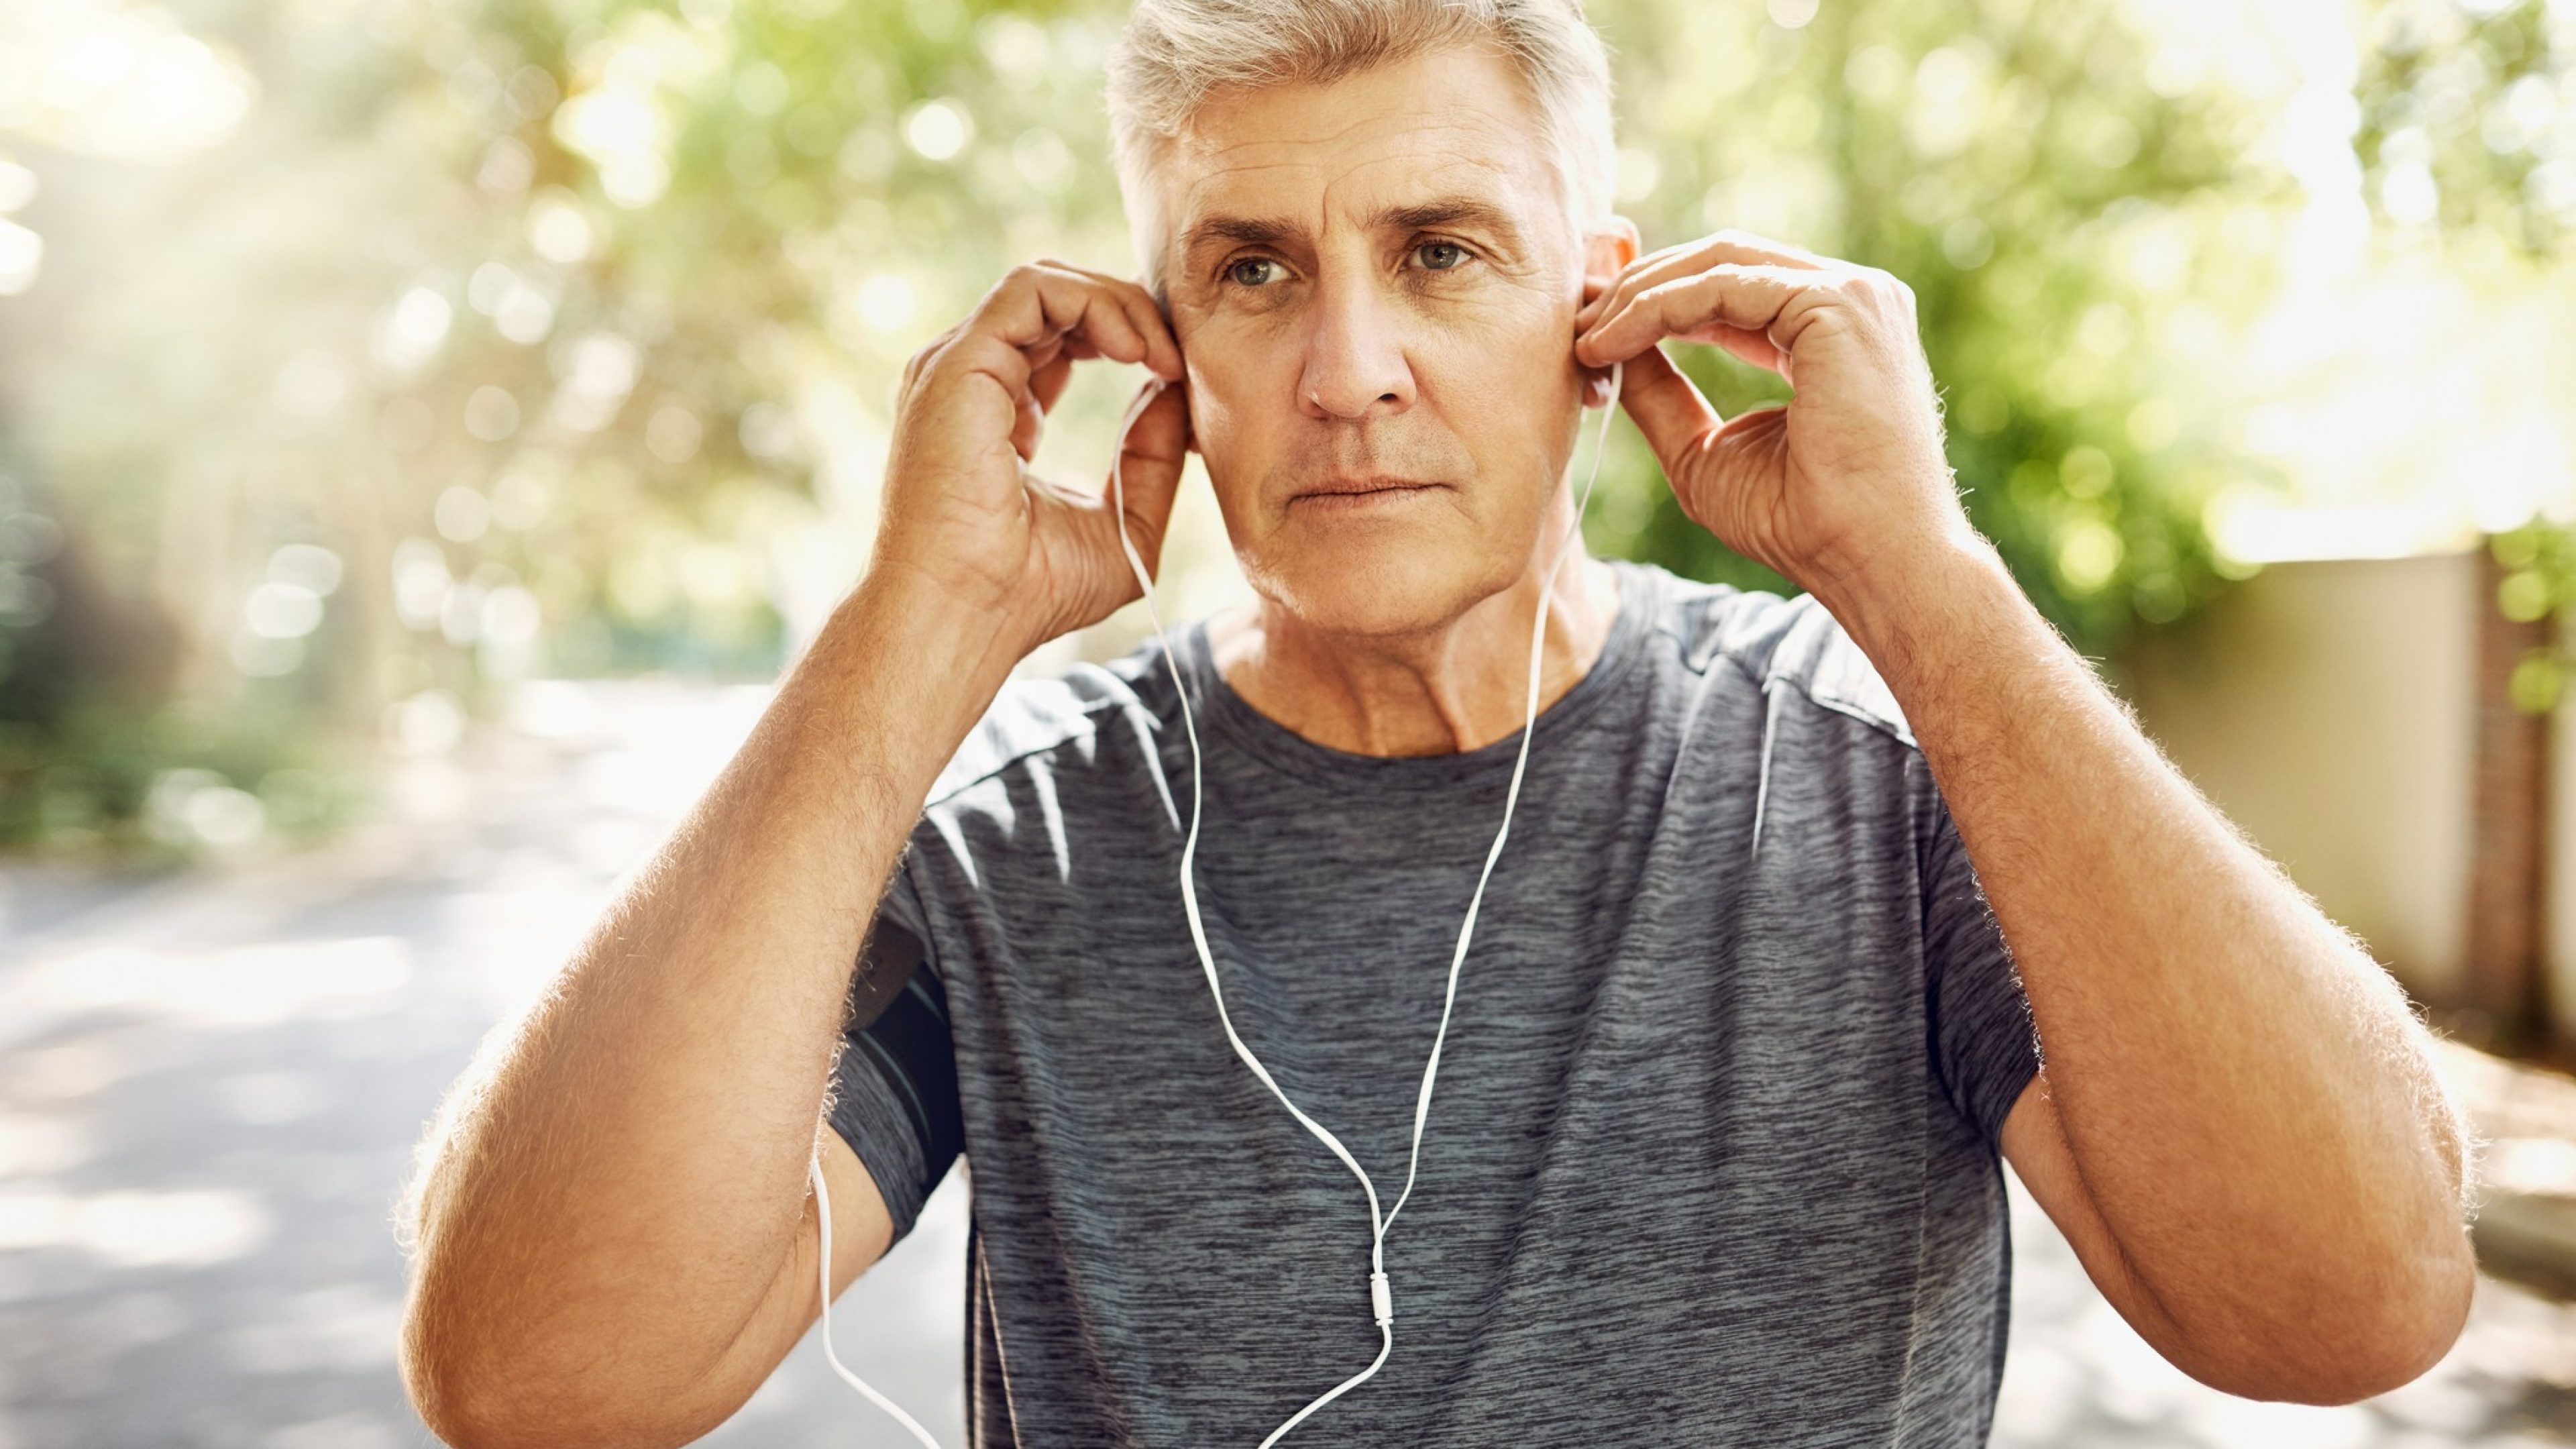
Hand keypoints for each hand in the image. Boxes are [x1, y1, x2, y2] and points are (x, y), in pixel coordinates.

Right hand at [871, 259, 1190, 656]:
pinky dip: (1096, 305)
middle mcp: (974, 379)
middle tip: (1182, 361)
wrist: (966, 615)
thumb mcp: (1122, 524)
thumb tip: (1176, 390)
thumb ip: (1151, 458)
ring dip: (1122, 305)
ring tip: (1165, 357)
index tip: (1181, 377)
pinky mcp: (960, 361)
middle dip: (1133, 314)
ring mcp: (960, 366)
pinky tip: (1135, 352)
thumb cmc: (1030, 593)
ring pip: (1050, 284)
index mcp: (1001, 410)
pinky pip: (1034, 289)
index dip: (1130, 339)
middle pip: (1060, 301)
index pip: (1065, 338)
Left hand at [1572, 231, 1970, 601]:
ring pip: (1717, 263)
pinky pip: (1722, 286)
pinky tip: (1610, 343)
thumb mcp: (1704, 451)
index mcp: (1829, 330)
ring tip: (1585, 338)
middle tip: (1573, 319)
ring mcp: (1852, 295)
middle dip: (1637, 284)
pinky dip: (1657, 308)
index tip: (1588, 328)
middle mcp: (1850, 299)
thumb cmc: (1800, 523)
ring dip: (1638, 295)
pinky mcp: (1838, 304)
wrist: (1867, 560)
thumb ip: (1660, 394)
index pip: (1729, 285)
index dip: (1653, 299)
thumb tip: (1605, 346)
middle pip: (1721, 259)